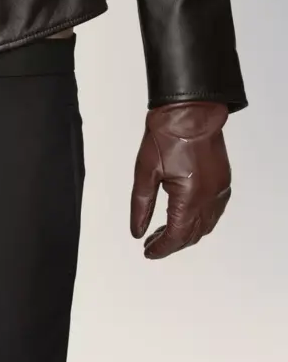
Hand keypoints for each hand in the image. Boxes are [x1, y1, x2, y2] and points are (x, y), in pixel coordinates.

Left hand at [130, 100, 230, 258]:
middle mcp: (209, 198)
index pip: (176, 236)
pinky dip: (200, 221)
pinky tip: (185, 217)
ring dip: (187, 233)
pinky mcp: (223, 181)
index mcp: (190, 197)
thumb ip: (141, 205)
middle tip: (152, 243)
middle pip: (192, 234)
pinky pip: (214, 211)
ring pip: (205, 226)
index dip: (161, 247)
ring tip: (165, 233)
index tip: (148, 252)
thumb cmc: (168, 133)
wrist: (191, 110)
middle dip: (171, 243)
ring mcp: (219, 190)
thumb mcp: (145, 171)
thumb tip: (137, 230)